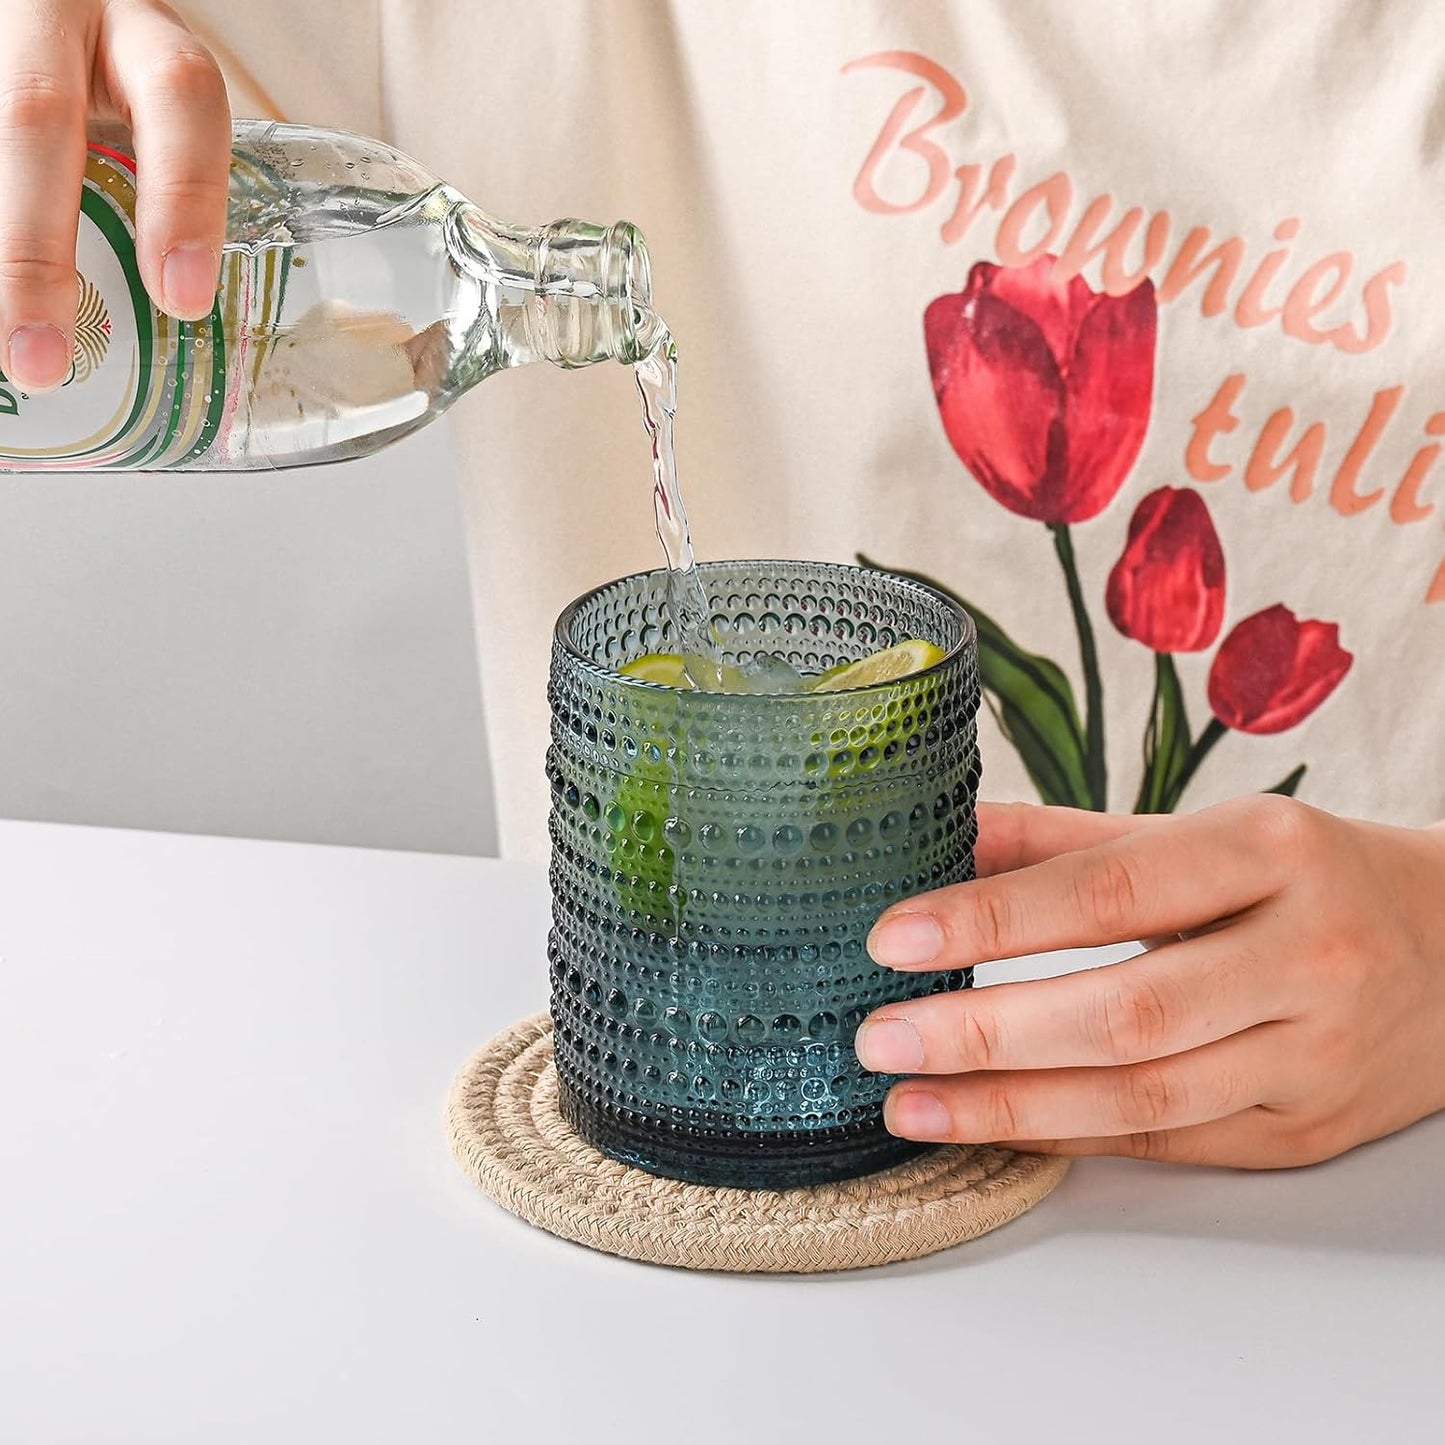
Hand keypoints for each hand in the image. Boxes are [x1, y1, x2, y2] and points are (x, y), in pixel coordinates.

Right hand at [0, 0, 228, 390]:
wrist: (39, 13)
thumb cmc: (105, 69)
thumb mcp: (147, 101)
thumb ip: (163, 179)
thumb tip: (174, 318)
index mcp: (140, 33)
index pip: (180, 96)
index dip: (185, 199)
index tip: (180, 300)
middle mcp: (55, 14)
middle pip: (35, 119)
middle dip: (34, 250)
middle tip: (41, 361)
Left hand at [855, 797, 1444, 1166]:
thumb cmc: (1306, 876)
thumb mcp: (1200, 830)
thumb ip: (1067, 838)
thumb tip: (940, 836)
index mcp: (1270, 852)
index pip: (1111, 890)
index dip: (995, 919)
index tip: (894, 938)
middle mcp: (1304, 956)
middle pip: (1125, 1011)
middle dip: (987, 1033)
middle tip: (881, 1037)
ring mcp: (1314, 1056)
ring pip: (1145, 1096)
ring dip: (1012, 1107)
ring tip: (910, 1102)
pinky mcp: (1307, 1129)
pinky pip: (1171, 1142)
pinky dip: (1072, 1139)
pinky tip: (993, 1129)